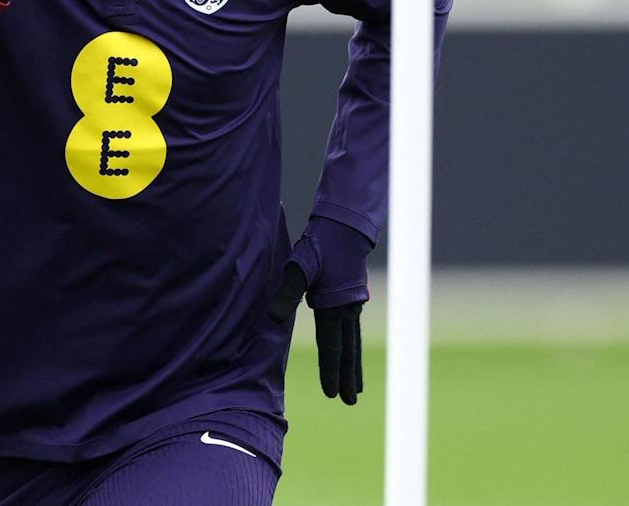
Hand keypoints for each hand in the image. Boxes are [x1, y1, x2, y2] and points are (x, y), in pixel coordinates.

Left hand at [265, 217, 372, 405]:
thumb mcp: (298, 268)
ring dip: (353, 365)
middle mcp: (347, 310)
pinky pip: (353, 329)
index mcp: (334, 308)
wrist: (344, 226)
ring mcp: (353, 303)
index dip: (331, 372)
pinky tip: (352, 350)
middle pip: (347, 351)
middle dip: (347, 377)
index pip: (332, 348)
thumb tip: (272, 320)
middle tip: (349, 401)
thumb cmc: (320, 246)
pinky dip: (353, 345)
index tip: (332, 394)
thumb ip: (286, 294)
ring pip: (353, 342)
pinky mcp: (352, 294)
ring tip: (356, 386)